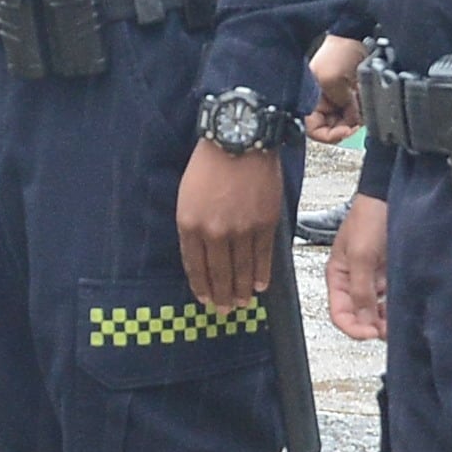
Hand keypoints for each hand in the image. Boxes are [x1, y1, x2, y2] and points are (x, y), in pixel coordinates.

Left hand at [177, 135, 282, 312]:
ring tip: (240, 304)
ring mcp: (242, 229)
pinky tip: (258, 286)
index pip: (195, 265)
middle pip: (218, 273)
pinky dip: (261, 273)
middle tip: (223, 311)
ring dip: (240, 291)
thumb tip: (202, 254)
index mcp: (190, 224)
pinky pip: (262, 256)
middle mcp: (214, 232)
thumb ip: (193, 226)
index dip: (201, 286)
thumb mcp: (187, 195)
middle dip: (221, 296)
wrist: (239, 139)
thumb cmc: (209, 164)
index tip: (205, 300)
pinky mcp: (265, 223)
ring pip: (241, 269)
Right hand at [303, 33, 365, 142]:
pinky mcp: (346, 94)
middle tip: (358, 123)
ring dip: (354, 119)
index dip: (329, 135)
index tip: (346, 131)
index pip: (313, 129)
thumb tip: (353, 120)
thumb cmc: (338, 50)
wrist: (356, 34)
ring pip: (343, 121)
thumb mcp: (334, 79)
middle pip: (330, 127)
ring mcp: (332, 98)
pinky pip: (353, 111)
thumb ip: (342, 103)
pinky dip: (359, 111)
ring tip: (362, 110)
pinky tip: (363, 104)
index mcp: (307, 98)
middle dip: (345, 126)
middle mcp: (318, 101)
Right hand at [326, 194, 388, 341]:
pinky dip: (396, 306)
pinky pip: (391, 298)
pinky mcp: (390, 274)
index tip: (371, 333)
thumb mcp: (360, 255)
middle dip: (372, 325)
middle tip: (388, 330)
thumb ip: (361, 289)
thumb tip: (364, 319)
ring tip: (398, 322)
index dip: (353, 328)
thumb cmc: (369, 217)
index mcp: (338, 276)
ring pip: (376, 309)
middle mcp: (354, 280)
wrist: (390, 197)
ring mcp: (373, 278)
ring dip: (386, 318)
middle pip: (359, 315)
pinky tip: (404, 308)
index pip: (339, 313)